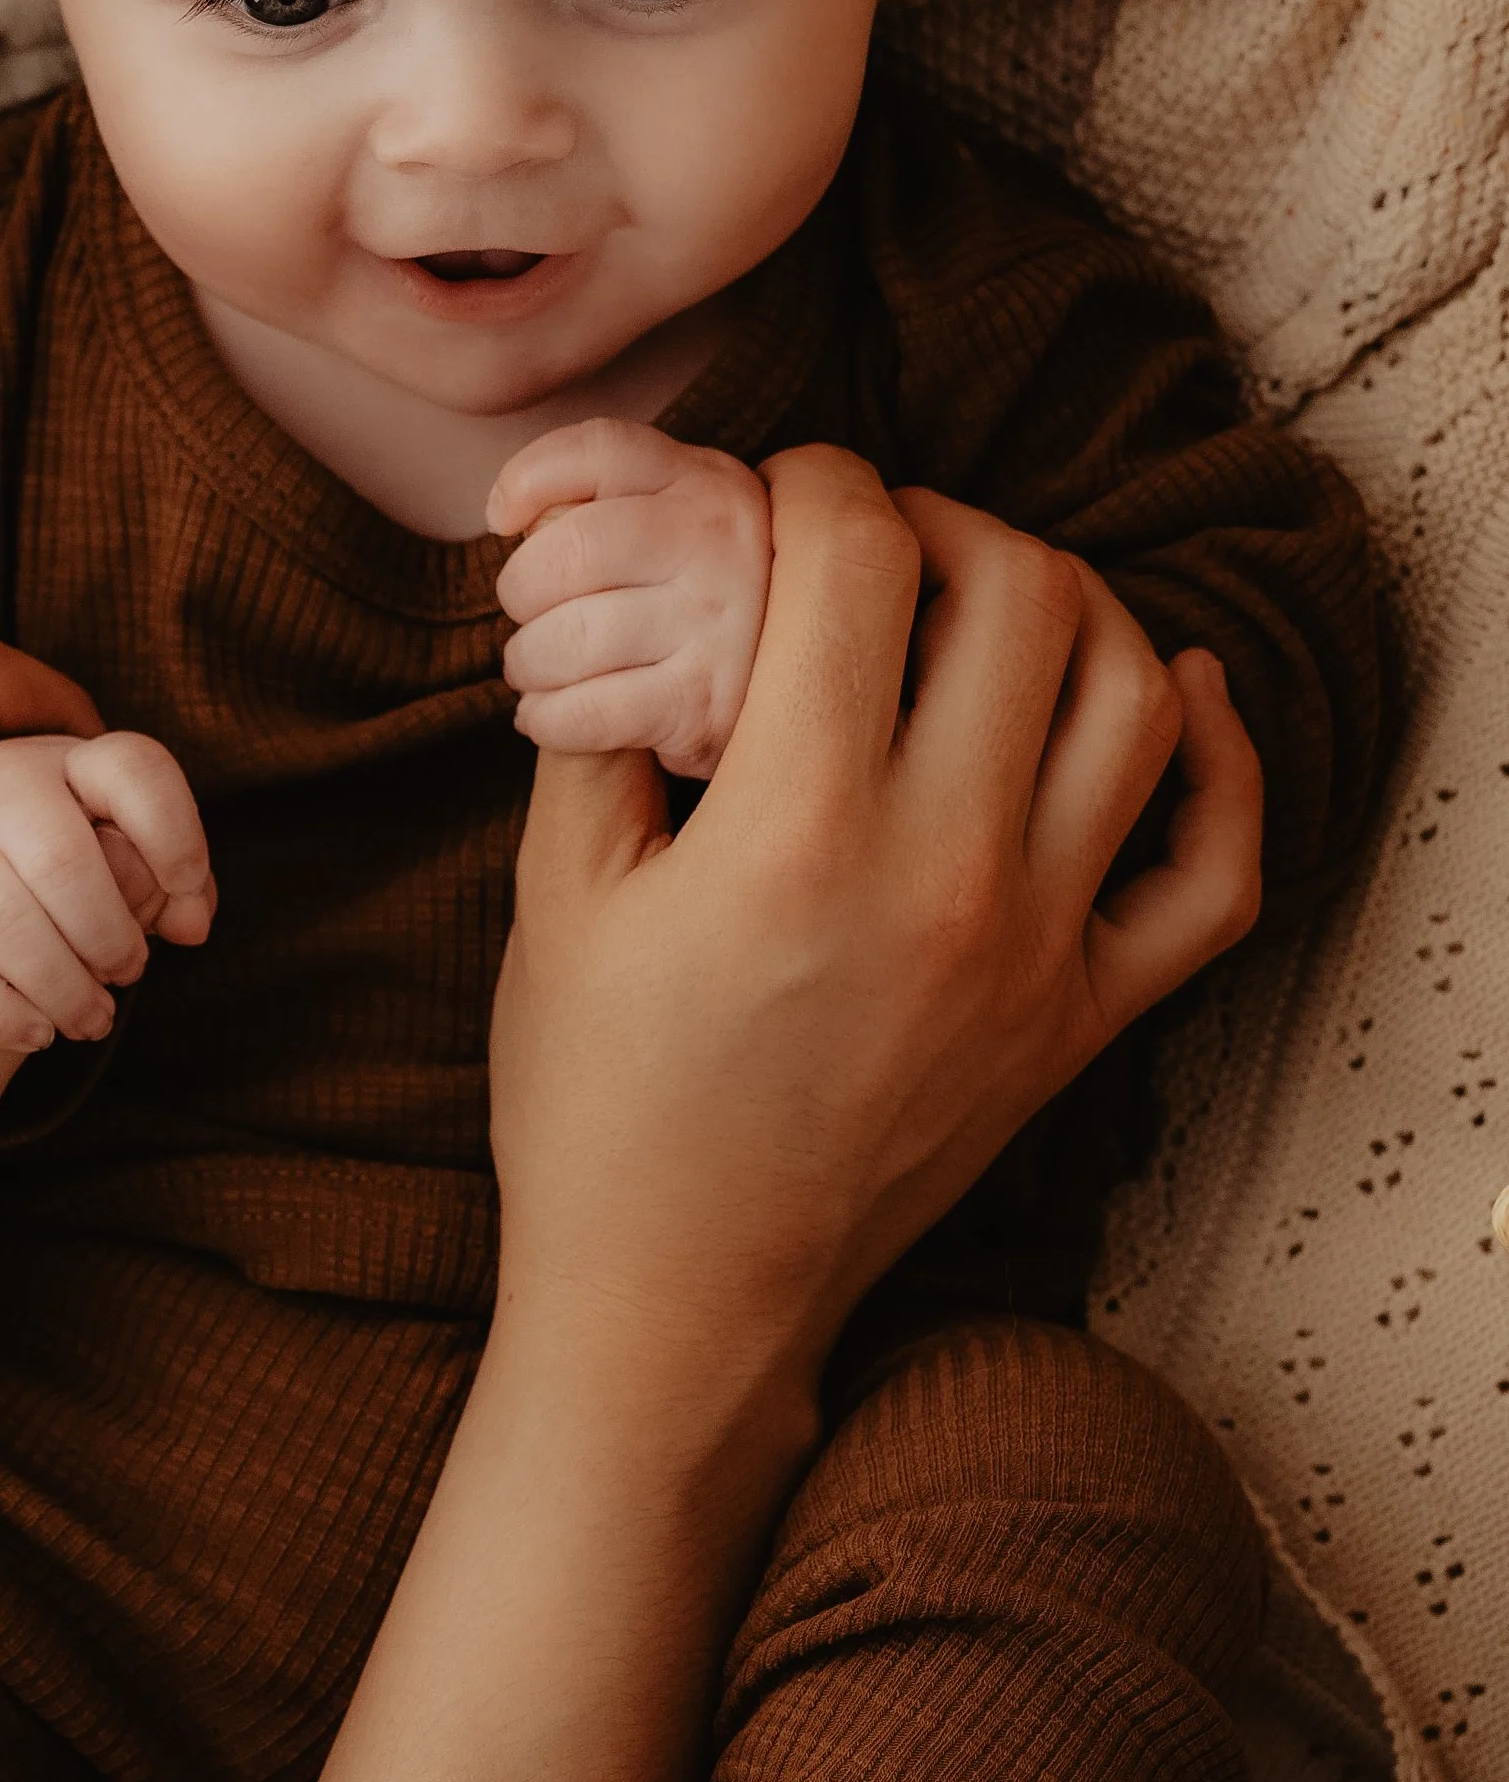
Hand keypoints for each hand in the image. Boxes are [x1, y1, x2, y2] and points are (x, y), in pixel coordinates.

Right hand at [0, 730, 216, 1051]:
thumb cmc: (51, 860)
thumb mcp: (115, 847)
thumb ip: (170, 882)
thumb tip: (190, 925)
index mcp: (66, 764)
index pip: (132, 770)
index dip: (175, 834)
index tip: (183, 892)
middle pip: (61, 860)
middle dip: (109, 935)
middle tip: (128, 972)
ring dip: (61, 985)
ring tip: (93, 1018)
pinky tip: (37, 1032)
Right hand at [488, 447, 1262, 1401]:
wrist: (679, 1301)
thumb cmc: (595, 1104)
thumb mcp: (559, 897)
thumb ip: (604, 725)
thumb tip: (643, 582)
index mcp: (793, 830)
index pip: (859, 562)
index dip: (815, 480)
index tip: (781, 489)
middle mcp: (942, 873)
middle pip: (1019, 596)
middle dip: (945, 522)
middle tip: (879, 542)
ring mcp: (1034, 949)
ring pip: (1136, 697)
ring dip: (1072, 608)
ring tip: (991, 603)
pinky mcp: (1083, 1019)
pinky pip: (1215, 869)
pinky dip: (1221, 762)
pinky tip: (1178, 696)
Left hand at [489, 418, 769, 777]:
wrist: (807, 685)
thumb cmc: (706, 596)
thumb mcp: (684, 522)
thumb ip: (611, 501)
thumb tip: (513, 517)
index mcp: (704, 481)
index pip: (599, 448)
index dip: (527, 477)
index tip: (502, 519)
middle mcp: (718, 541)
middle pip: (565, 551)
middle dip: (519, 593)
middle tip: (525, 617)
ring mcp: (717, 623)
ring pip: (566, 640)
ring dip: (527, 664)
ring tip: (535, 669)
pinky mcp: (705, 704)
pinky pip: (586, 712)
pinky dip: (546, 718)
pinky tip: (547, 714)